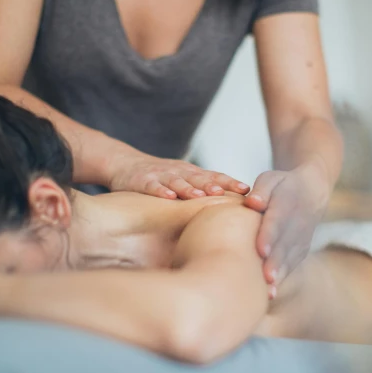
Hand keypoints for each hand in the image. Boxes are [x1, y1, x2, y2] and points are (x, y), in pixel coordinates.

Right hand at [106, 153, 249, 199]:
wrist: (124, 164)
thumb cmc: (160, 178)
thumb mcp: (184, 181)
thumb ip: (204, 191)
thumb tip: (233, 208)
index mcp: (191, 173)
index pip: (214, 176)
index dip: (230, 182)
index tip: (247, 190)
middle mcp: (179, 172)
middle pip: (199, 178)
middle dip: (214, 185)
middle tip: (227, 193)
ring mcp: (160, 175)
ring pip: (177, 182)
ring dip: (189, 188)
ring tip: (201, 195)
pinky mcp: (142, 181)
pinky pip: (152, 186)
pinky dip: (160, 191)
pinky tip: (168, 197)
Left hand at [243, 163, 330, 288]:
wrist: (312, 191)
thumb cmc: (281, 185)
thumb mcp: (271, 179)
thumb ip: (262, 189)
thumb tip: (252, 203)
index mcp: (287, 202)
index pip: (277, 220)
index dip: (269, 235)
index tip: (261, 250)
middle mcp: (297, 223)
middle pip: (284, 244)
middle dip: (275, 263)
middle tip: (264, 279)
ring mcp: (302, 239)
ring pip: (289, 258)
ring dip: (279, 275)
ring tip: (266, 293)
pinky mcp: (302, 250)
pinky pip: (292, 265)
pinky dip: (282, 278)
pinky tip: (269, 294)